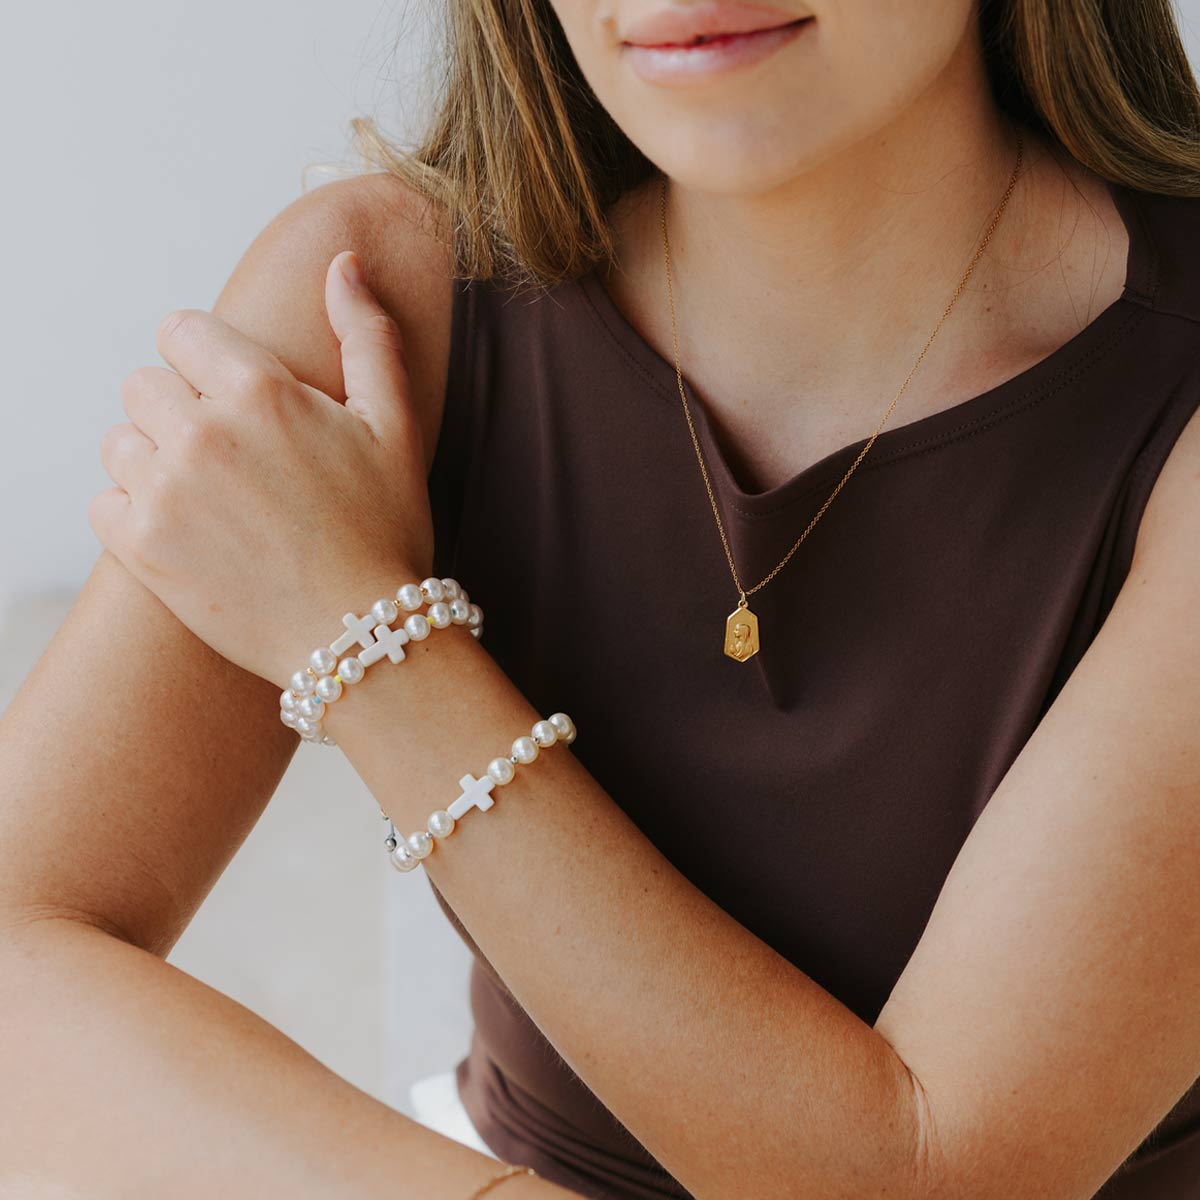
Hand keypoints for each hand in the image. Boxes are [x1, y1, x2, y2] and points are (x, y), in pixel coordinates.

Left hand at [90, 251, 432, 690]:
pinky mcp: (142, 549)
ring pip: (121, 443)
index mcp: (260, 390)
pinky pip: (104, 502)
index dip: (208, 361)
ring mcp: (165, 492)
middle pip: (143, 384)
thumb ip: (367, 335)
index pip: (180, 331)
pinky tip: (190, 533)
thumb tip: (342, 262)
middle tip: (231, 458)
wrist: (365, 637)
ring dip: (155, 461)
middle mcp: (201, 432)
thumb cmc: (387, 530)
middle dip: (180, 410)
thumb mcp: (397, 425)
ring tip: (212, 500)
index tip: (235, 398)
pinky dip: (135, 513)